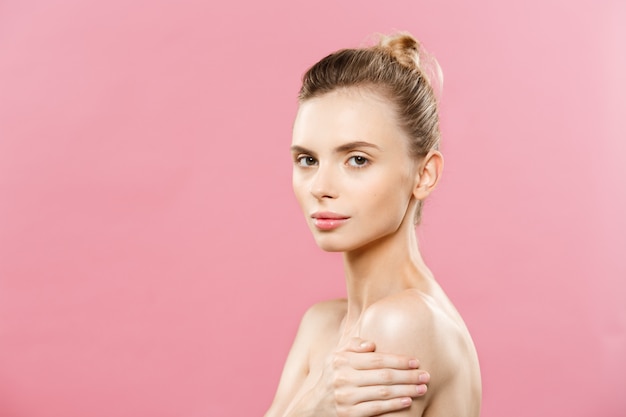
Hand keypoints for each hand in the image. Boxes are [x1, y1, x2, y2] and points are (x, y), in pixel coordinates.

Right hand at [304, 337, 429, 416]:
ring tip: (422, 388)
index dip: (398, 360)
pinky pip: (376, 409)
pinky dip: (394, 405)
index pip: (376, 359)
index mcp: (341, 361)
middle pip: (383, 376)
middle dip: (408, 375)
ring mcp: (345, 398)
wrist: (314, 407)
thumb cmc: (332, 377)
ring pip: (383, 393)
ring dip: (406, 390)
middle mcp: (342, 378)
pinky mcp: (349, 415)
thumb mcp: (335, 357)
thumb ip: (353, 346)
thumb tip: (372, 344)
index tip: (416, 361)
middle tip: (426, 375)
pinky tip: (407, 401)